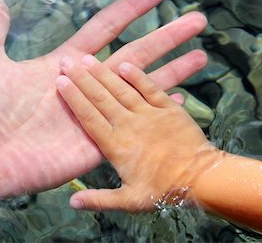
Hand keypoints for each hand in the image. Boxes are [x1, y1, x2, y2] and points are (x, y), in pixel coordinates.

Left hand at [0, 0, 208, 199]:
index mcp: (65, 64)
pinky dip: (156, 112)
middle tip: (196, 20)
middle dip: (166, 36)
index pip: (105, 28)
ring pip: (142, 88)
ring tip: (201, 56)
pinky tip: (179, 101)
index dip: (131, 9)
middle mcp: (87, 86)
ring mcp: (95, 114)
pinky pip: (134, 125)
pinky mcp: (97, 143)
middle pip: (135, 55)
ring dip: (172, 72)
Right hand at [56, 55, 221, 211]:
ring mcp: (149, 114)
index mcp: (115, 145)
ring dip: (104, 73)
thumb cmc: (163, 190)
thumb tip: (71, 203)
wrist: (201, 179)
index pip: (88, 118)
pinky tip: (125, 65)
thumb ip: (99, 199)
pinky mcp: (168, 108)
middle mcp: (129, 124)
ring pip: (121, 90)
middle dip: (82, 79)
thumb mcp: (129, 201)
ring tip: (88, 59)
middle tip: (68, 62)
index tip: (60, 82)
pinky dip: (137, 76)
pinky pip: (150, 88)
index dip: (73, 99)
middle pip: (100, 98)